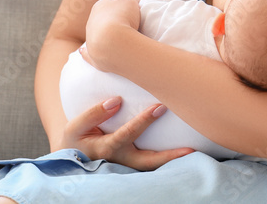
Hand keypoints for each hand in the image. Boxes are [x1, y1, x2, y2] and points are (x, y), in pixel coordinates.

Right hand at [52, 97, 193, 169]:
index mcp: (105, 149)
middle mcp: (120, 160)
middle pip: (147, 161)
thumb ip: (94, 113)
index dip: (143, 121)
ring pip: (152, 166)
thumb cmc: (76, 138)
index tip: (159, 106)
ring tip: (194, 152)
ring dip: (172, 161)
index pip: (127, 134)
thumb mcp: (75, 126)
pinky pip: (152, 163)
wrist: (73, 157)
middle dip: (168, 156)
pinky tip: (184, 150)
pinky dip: (167, 159)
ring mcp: (128, 165)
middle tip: (189, 149)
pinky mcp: (133, 163)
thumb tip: (116, 100)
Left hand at [84, 0, 142, 71]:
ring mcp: (90, 38)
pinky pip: (86, 52)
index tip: (132, 13)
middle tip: (129, 27)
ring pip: (96, 35)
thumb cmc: (123, 17)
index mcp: (99, 6)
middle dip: (114, 22)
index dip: (122, 8)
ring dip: (106, 37)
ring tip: (121, 41)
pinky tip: (82, 51)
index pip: (111, 4)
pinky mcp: (91, 54)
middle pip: (104, 20)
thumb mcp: (132, 2)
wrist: (114, 41)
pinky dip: (85, 52)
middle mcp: (91, 21)